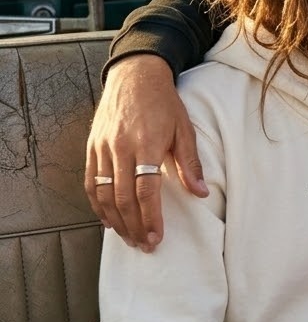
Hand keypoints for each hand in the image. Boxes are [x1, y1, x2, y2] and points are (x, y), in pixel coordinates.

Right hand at [84, 55, 207, 250]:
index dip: (150, 218)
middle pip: (123, 198)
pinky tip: (108, 220)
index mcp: (147, 144)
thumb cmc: (164, 103)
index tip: (157, 238)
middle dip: (134, 226)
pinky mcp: (92, 146)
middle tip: (144, 245)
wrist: (136, 75)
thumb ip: (190, 164)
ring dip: (116, 220)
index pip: (145, 191)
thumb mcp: (184, 129)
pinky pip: (92, 181)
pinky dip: (98, 204)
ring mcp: (103, 147)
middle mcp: (121, 147)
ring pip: (104, 193)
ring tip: (129, 238)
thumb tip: (201, 194)